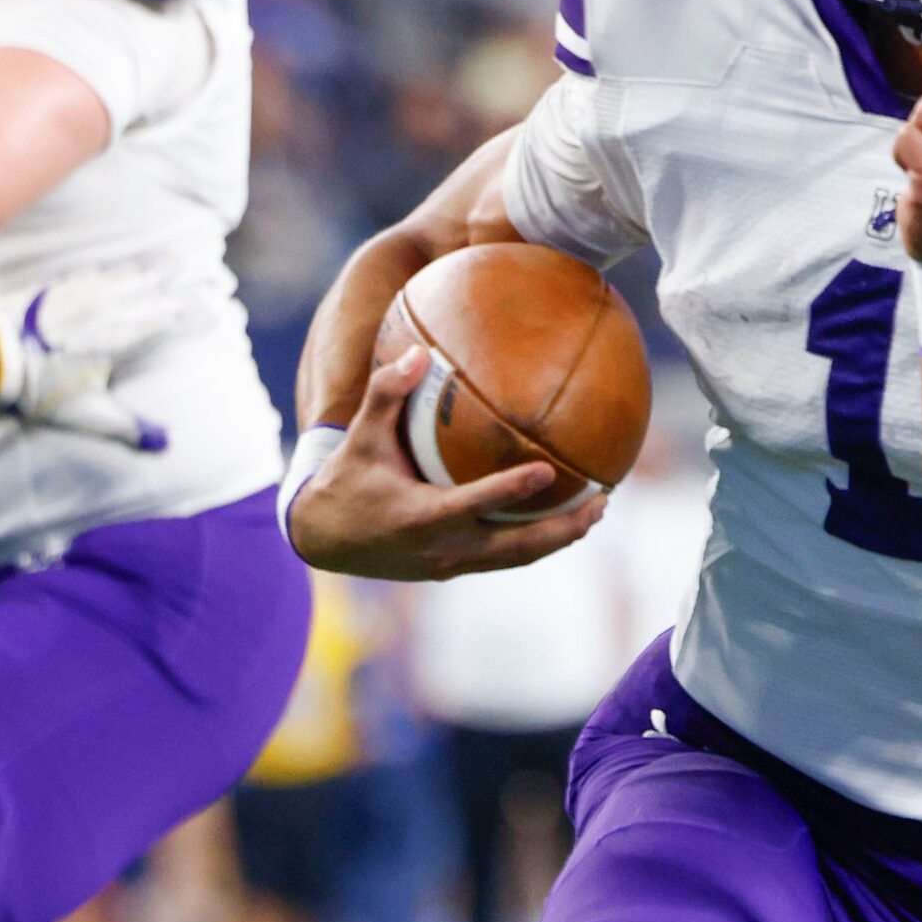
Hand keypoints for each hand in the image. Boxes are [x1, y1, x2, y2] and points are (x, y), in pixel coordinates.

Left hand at [0, 262, 195, 450]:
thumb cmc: (41, 389)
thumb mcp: (88, 415)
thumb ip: (128, 428)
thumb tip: (164, 444)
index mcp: (120, 338)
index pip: (166, 324)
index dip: (191, 318)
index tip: (215, 314)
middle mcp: (106, 310)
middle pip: (151, 295)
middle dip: (179, 289)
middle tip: (203, 279)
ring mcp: (82, 295)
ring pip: (126, 278)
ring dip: (151, 271)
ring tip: (172, 261)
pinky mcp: (58, 288)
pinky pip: (95, 273)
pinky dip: (113, 269)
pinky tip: (116, 267)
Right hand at [286, 345, 609, 579]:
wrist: (323, 539)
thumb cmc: (346, 481)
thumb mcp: (360, 437)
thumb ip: (386, 393)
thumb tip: (418, 352)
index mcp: (422, 516)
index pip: (477, 504)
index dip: (512, 489)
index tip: (548, 470)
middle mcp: (442, 547)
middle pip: (516, 547)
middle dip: (562, 528)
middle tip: (599, 502)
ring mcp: (449, 563)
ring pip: (516, 558)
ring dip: (558, 539)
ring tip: (593, 514)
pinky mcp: (451, 569)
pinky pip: (504, 559)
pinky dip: (534, 544)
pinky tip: (558, 522)